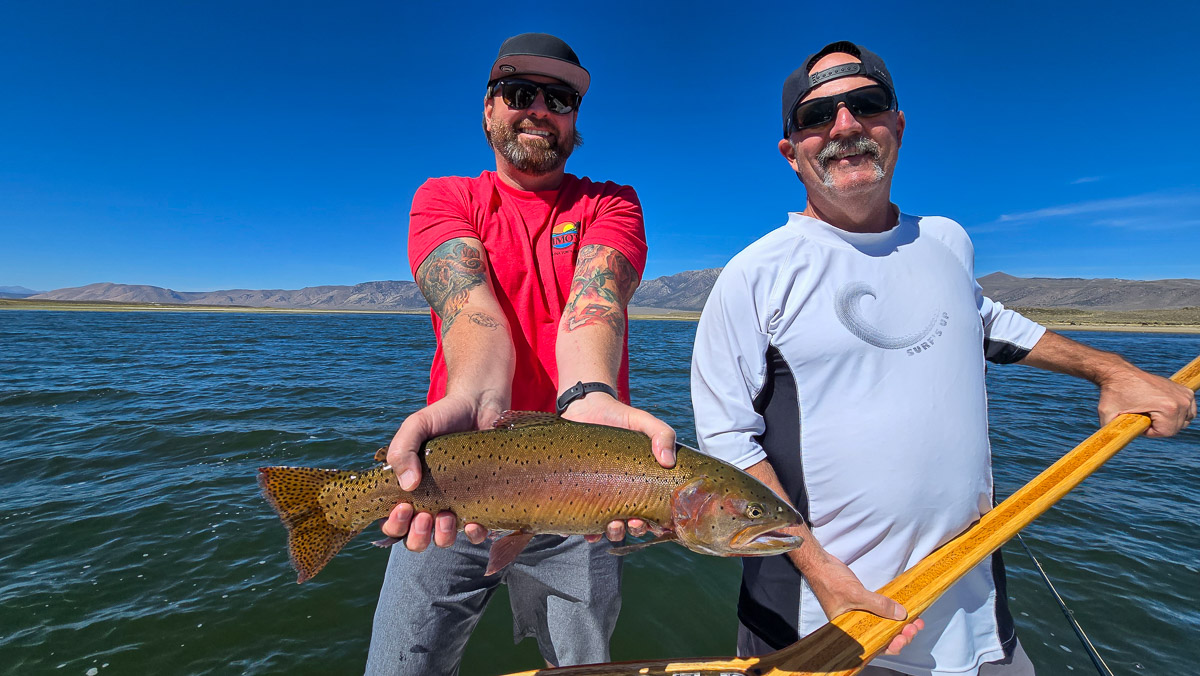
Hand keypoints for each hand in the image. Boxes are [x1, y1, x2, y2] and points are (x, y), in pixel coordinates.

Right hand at [381, 393, 496, 549]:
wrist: (482, 405)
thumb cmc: (444, 416)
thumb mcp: (416, 426)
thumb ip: (402, 450)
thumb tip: (407, 486)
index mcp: (409, 489)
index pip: (393, 522)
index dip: (394, 524)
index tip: (404, 506)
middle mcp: (430, 502)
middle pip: (415, 539)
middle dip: (416, 536)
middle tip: (424, 516)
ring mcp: (457, 504)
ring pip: (443, 540)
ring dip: (442, 537)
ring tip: (447, 516)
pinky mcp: (482, 503)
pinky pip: (477, 533)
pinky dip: (474, 534)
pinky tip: (473, 523)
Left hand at [561, 392, 675, 542]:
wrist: (585, 408)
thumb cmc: (619, 418)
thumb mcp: (644, 422)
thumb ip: (663, 434)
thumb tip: (668, 462)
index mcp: (640, 484)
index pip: (652, 512)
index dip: (655, 524)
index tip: (652, 522)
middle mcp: (620, 494)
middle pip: (630, 525)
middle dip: (632, 530)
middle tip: (632, 522)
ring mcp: (598, 496)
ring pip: (607, 527)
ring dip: (612, 533)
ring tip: (611, 526)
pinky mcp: (576, 493)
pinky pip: (580, 520)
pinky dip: (584, 530)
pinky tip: (587, 530)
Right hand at [802, 546, 923, 655]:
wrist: (820, 564)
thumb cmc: (829, 581)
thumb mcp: (856, 594)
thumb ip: (878, 605)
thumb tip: (901, 615)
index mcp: (849, 632)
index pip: (873, 646)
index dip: (891, 644)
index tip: (904, 636)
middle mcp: (855, 628)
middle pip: (881, 639)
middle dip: (900, 635)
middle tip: (914, 626)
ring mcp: (859, 617)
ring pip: (883, 627)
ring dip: (900, 625)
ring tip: (915, 620)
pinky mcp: (863, 607)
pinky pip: (881, 615)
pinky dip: (893, 614)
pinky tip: (904, 612)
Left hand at [1096, 365, 1195, 436]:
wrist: (1120, 373)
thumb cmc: (1113, 393)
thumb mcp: (1107, 415)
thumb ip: (1111, 432)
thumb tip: (1108, 446)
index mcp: (1168, 408)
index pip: (1166, 432)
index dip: (1149, 431)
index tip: (1137, 419)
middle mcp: (1181, 401)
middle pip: (1175, 428)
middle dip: (1158, 426)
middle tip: (1142, 415)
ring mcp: (1185, 395)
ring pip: (1183, 421)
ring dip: (1167, 421)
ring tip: (1150, 412)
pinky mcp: (1185, 391)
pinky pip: (1188, 412)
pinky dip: (1177, 414)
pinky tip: (1162, 411)